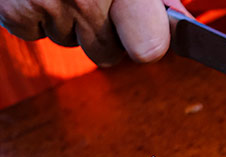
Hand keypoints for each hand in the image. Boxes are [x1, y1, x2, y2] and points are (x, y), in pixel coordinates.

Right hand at [0, 0, 191, 65]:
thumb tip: (182, 21)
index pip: (148, 47)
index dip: (149, 42)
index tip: (148, 33)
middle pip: (106, 54)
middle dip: (104, 33)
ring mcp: (48, 1)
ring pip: (69, 43)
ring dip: (69, 21)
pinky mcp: (15, 7)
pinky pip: (33, 33)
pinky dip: (34, 15)